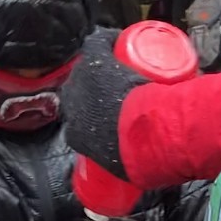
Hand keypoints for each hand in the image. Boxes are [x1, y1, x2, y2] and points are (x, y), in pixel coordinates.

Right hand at [61, 27, 147, 181]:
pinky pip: (96, 42)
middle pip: (83, 92)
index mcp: (75, 136)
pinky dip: (107, 39)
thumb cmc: (136, 158)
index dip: (97, 117)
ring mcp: (81, 81)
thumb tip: (149, 182)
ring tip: (125, 68)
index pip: (82, 122)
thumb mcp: (128, 172)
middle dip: (100, 90)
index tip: (115, 116)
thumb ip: (135, 176)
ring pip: (90, 67)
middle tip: (124, 90)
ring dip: (104, 65)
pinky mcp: (94, 59)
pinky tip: (118, 38)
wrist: (140, 135)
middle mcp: (71, 105)